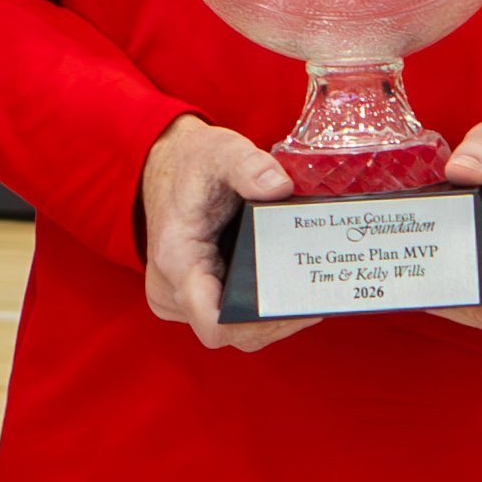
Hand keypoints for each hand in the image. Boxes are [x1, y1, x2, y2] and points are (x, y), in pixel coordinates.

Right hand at [135, 117, 295, 346]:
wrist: (165, 167)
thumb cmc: (193, 163)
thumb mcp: (221, 150)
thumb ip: (249, 165)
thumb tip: (280, 187)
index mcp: (178, 259)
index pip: (213, 321)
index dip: (259, 323)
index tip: (296, 303)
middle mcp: (171, 288)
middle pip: (233, 331)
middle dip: (277, 321)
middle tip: (317, 297)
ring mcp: (178, 299)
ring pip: (233, 331)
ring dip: (270, 320)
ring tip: (308, 294)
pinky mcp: (190, 298)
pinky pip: (228, 321)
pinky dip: (258, 313)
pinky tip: (286, 292)